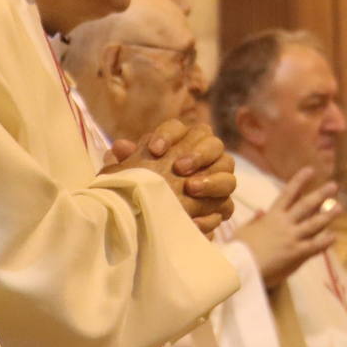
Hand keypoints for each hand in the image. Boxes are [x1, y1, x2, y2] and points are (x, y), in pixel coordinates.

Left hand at [101, 119, 235, 233]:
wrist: (152, 216)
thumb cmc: (143, 186)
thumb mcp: (131, 175)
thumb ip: (127, 160)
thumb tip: (119, 148)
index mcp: (180, 141)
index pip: (178, 127)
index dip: (169, 135)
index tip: (155, 151)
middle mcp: (204, 155)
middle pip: (213, 143)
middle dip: (198, 153)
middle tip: (180, 168)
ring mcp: (218, 179)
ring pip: (227, 171)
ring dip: (212, 179)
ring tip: (191, 188)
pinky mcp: (221, 205)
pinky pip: (227, 206)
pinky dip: (213, 212)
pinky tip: (195, 219)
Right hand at [233, 167, 338, 287]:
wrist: (239, 266)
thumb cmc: (236, 249)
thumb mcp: (243, 230)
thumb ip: (255, 221)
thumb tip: (261, 211)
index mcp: (271, 216)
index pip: (288, 193)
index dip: (299, 180)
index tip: (310, 170)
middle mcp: (284, 223)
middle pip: (306, 205)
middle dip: (320, 194)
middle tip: (333, 185)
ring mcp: (291, 238)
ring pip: (314, 224)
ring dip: (328, 215)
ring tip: (340, 207)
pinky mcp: (295, 253)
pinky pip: (314, 246)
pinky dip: (325, 241)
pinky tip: (334, 237)